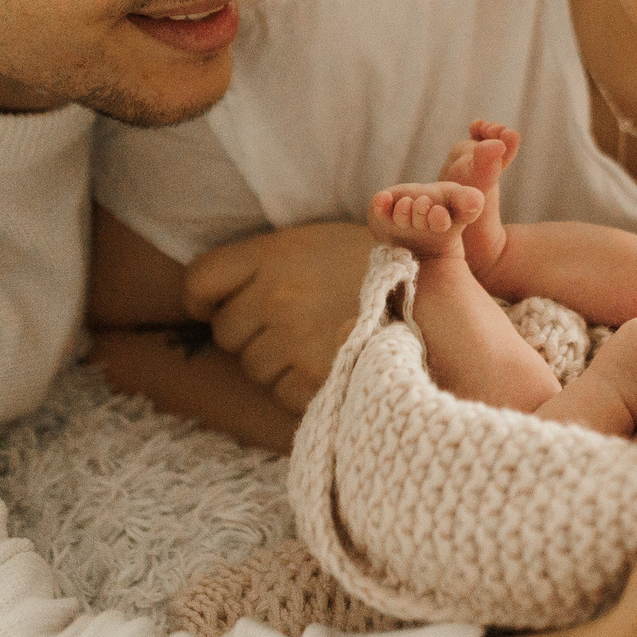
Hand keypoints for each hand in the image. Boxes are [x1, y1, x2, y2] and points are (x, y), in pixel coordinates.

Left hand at [182, 222, 373, 413]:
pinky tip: (329, 365)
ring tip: (316, 344)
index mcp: (274, 253)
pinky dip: (299, 387)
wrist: (436, 295)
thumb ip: (268, 264)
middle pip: (226, 331)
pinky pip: (280, 393)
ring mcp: (293, 339)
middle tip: (291, 326)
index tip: (213, 307)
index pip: (200, 281)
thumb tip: (213, 301)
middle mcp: (276, 294)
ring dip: (275, 364)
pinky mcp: (314, 378)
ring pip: (252, 367)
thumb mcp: (318, 244)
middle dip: (251, 334)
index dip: (201, 300)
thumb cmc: (376, 268)